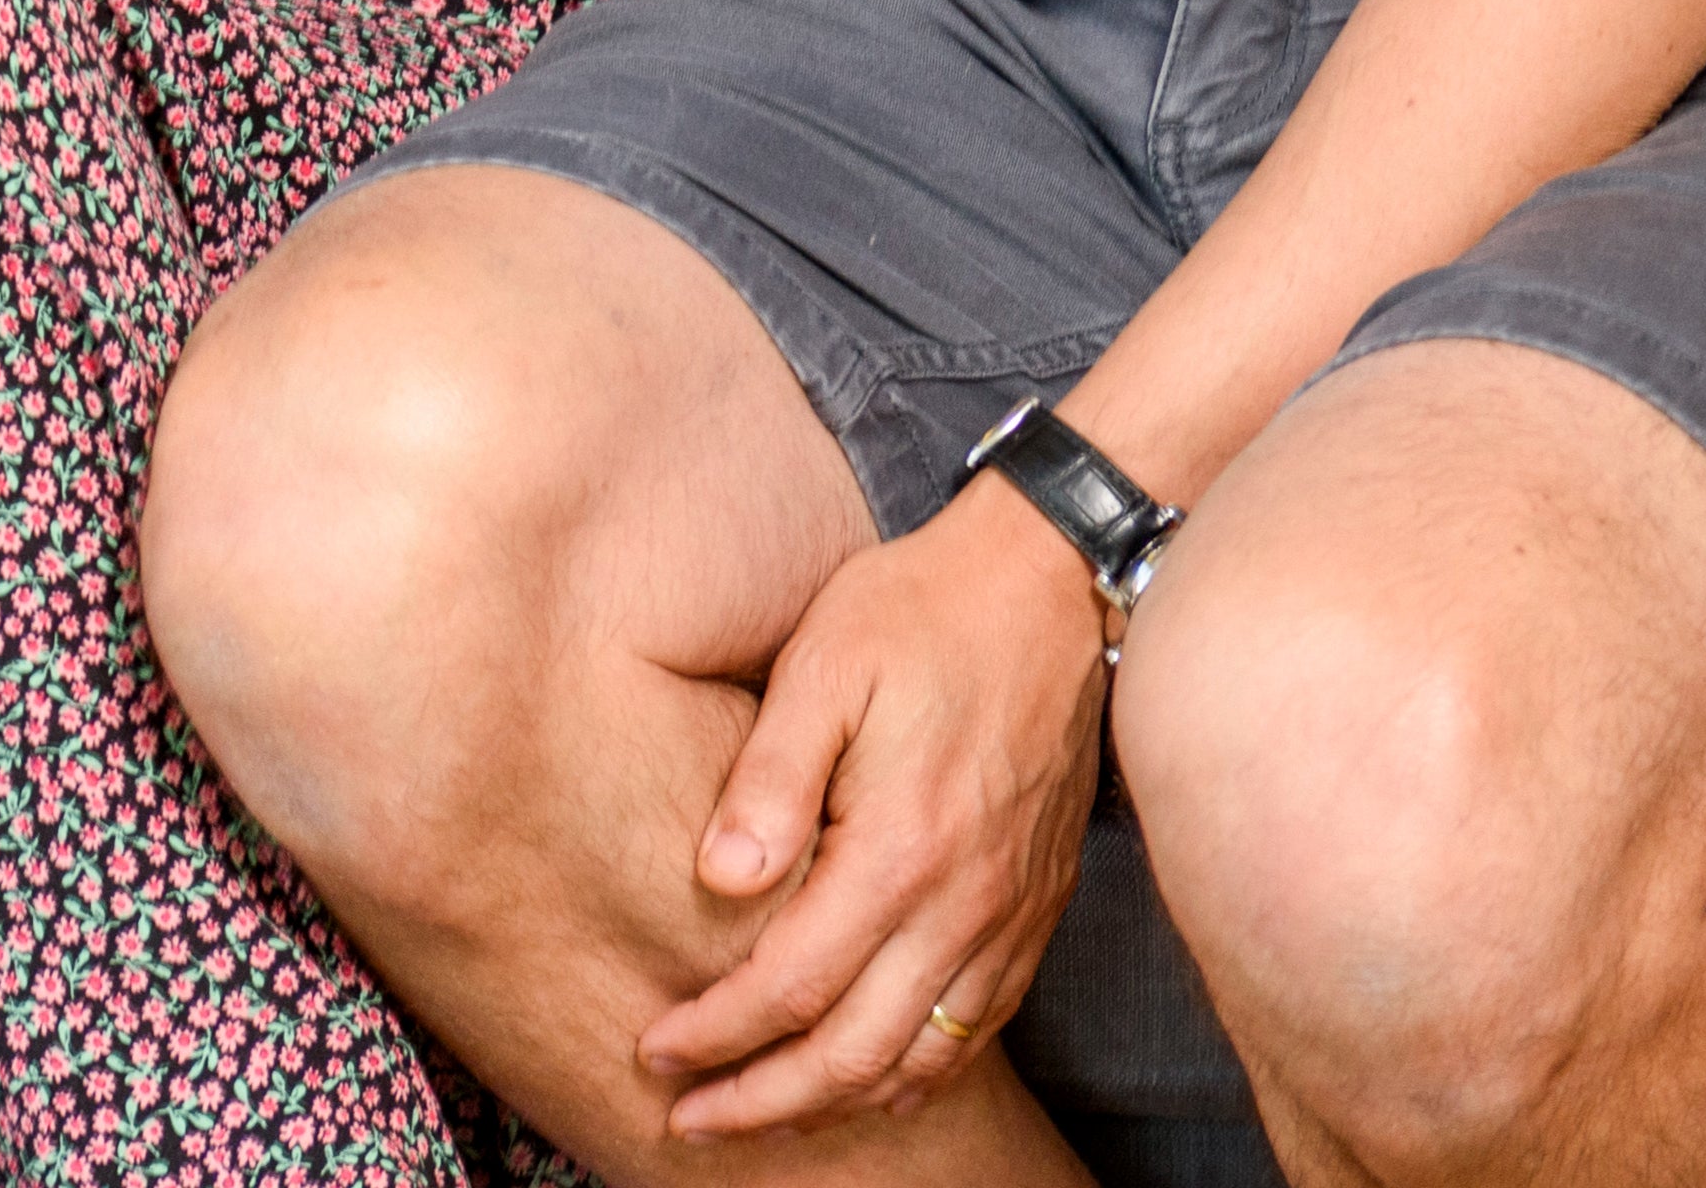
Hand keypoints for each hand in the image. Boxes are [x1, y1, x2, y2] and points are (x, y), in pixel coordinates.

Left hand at [640, 477, 1111, 1137]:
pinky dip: (916, 1072)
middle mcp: (963, 903)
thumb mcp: (825, 664)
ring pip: (921, 1057)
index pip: (792, 985)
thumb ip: (770, 779)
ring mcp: (1009, 914)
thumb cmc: (920, 611)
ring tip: (763, 1114)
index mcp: (902, 848)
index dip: (717, 1034)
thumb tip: (716, 880)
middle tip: (689, 1122)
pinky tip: (871, 1078)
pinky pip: (975, 1027)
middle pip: (856, 1053)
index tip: (654, 1054)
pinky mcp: (1035, 909)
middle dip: (765, 1100)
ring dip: (837, 1100)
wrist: (1052, 584)